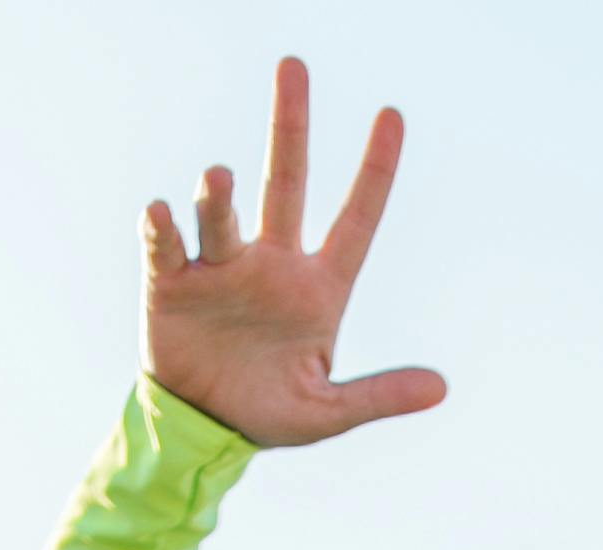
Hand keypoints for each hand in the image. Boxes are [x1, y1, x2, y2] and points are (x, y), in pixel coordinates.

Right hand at [143, 60, 448, 450]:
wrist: (205, 429)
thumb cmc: (270, 412)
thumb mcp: (328, 412)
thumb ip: (379, 395)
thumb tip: (441, 388)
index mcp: (316, 289)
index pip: (355, 221)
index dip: (375, 172)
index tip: (393, 116)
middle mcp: (270, 262)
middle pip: (284, 182)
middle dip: (290, 126)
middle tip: (293, 67)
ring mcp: (221, 267)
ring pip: (222, 214)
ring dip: (219, 196)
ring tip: (219, 179)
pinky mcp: (172, 282)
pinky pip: (166, 245)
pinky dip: (162, 228)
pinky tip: (163, 213)